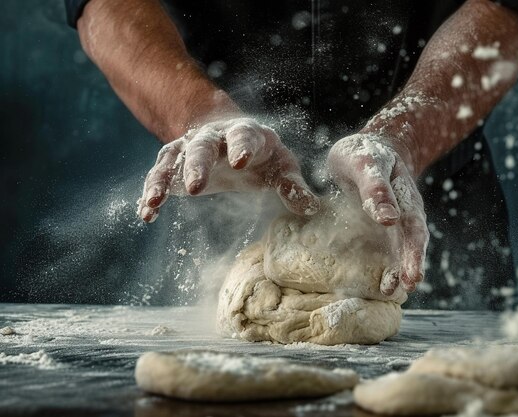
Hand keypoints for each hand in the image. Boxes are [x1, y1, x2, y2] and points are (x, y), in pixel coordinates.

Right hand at [137, 117, 319, 221]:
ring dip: (162, 178)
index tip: (239, 162)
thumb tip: (311, 209)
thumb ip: (292, 185)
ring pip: (172, 158)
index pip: (244, 135)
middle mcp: (214, 137)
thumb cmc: (262, 155)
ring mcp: (189, 148)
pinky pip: (159, 175)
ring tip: (154, 201)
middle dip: (197, 164)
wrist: (230, 137)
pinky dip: (151, 192)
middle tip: (195, 187)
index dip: (241, 146)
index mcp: (246, 133)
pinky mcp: (174, 164)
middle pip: (202, 145)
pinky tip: (146, 213)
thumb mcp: (281, 166)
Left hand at [327, 133, 428, 294]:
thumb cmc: (364, 153)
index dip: (413, 253)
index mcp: (406, 197)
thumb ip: (376, 188)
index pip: (414, 229)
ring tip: (391, 292)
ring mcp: (392, 224)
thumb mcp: (367, 164)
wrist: (365, 149)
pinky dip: (383, 267)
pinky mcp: (377, 230)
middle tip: (407, 287)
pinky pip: (383, 251)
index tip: (412, 275)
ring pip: (399, 251)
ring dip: (398, 271)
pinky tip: (379, 285)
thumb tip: (389, 220)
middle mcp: (404, 214)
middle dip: (411, 267)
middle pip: (411, 244)